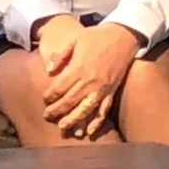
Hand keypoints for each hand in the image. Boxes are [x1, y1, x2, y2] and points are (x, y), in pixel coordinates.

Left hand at [40, 21, 140, 138]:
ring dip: (73, 120)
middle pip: (69, 100)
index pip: (60, 87)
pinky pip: (103, 110)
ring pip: (85, 109)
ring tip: (63, 127)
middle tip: (47, 116)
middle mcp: (89, 81)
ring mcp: (101, 88)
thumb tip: (49, 70)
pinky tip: (89, 131)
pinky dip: (96, 122)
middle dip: (57, 110)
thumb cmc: (97, 36)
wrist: (123, 37)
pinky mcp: (111, 92)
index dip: (50, 95)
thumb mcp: (76, 39)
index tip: (45, 99)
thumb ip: (61, 55)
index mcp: (79, 67)